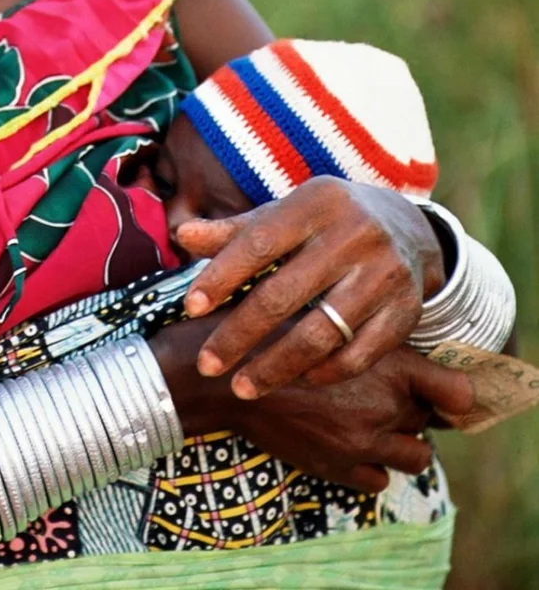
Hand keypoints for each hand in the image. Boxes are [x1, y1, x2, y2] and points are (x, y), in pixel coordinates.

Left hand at [176, 178, 446, 397]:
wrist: (407, 228)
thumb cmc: (324, 224)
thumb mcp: (284, 216)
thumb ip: (235, 231)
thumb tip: (181, 235)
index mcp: (317, 202)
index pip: (259, 242)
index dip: (222, 277)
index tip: (191, 309)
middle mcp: (355, 234)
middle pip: (284, 294)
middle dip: (239, 335)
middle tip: (207, 366)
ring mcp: (385, 273)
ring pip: (321, 332)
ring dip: (276, 367)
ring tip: (243, 387)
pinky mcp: (406, 311)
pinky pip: (359, 354)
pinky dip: (323, 373)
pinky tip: (294, 382)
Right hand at [223, 346, 473, 493]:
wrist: (220, 377)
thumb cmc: (268, 333)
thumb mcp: (322, 314)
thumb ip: (366, 331)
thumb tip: (394, 342)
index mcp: (388, 361)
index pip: (456, 392)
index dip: (449, 391)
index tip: (437, 388)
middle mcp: (384, 405)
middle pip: (430, 420)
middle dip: (413, 408)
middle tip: (383, 392)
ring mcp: (362, 441)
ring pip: (416, 456)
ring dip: (401, 441)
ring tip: (373, 422)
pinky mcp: (337, 467)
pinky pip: (379, 480)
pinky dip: (372, 466)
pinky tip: (350, 443)